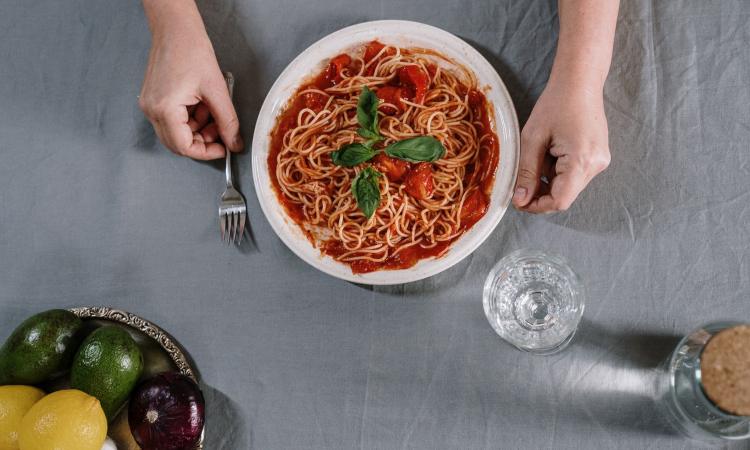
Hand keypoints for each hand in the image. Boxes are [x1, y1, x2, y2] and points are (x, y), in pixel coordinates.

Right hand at [138, 2, 241, 159]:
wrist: (175, 29)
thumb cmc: (191, 50)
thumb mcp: (217, 91)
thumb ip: (228, 122)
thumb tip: (234, 143)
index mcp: (165, 109)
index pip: (184, 147)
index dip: (206, 152)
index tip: (222, 149)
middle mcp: (152, 110)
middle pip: (178, 143)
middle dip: (202, 141)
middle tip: (221, 130)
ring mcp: (150, 105)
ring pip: (176, 132)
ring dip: (198, 128)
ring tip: (212, 109)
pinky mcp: (153, 99)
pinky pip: (172, 120)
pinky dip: (190, 118)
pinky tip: (201, 104)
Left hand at [512, 81, 610, 212]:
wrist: (579, 82)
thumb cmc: (555, 104)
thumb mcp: (532, 139)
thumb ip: (527, 172)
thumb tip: (521, 200)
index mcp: (582, 161)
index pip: (560, 201)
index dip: (537, 206)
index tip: (519, 201)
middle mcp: (596, 165)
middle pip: (565, 195)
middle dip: (541, 190)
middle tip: (523, 173)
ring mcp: (600, 161)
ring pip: (568, 186)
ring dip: (549, 178)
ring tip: (542, 151)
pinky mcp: (598, 157)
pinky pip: (574, 174)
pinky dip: (559, 170)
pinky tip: (552, 150)